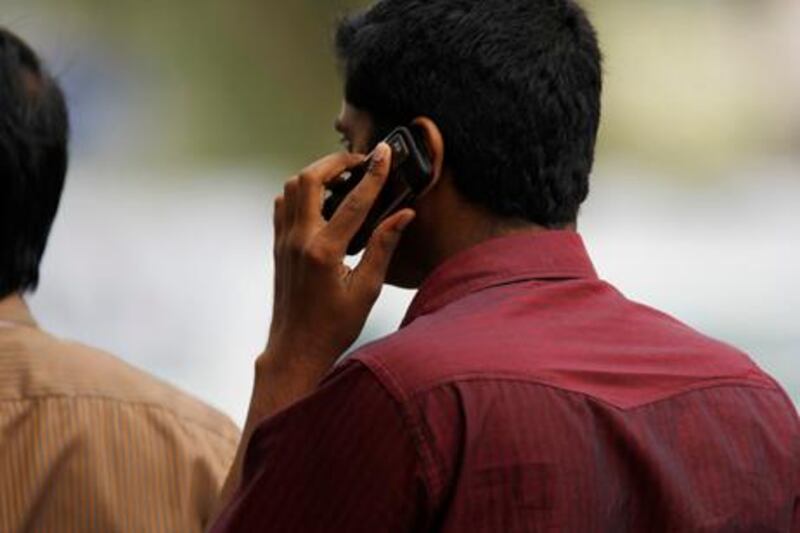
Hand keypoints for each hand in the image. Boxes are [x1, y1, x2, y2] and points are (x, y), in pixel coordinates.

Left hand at [264, 143, 414, 378]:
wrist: (296, 348)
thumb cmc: (333, 326)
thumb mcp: (367, 289)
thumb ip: (383, 246)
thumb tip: (404, 215)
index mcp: (324, 252)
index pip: (354, 201)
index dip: (374, 173)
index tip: (386, 153)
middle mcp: (299, 240)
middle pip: (311, 178)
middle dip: (337, 161)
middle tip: (361, 160)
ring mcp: (284, 241)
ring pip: (293, 186)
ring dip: (318, 173)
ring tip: (344, 175)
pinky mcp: (279, 245)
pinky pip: (284, 203)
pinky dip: (302, 190)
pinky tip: (322, 198)